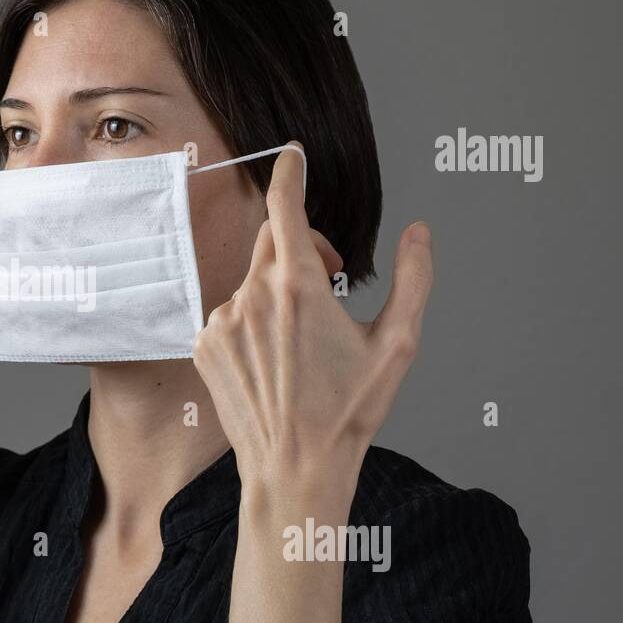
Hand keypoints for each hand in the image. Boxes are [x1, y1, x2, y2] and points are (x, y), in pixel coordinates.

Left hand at [192, 142, 433, 514]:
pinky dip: (250, 321)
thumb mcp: (397, 344)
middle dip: (301, 245)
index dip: (289, 173)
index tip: (291, 154)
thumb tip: (418, 232)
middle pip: (272, 240)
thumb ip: (412, 278)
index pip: (285, 206)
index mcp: (297, 286)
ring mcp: (221, 321)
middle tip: (327, 281)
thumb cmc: (348, 412)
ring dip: (275, 292)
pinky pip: (228, 313)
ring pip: (251, 280)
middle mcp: (251, 296)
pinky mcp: (203, 345)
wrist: (294, 468)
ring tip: (300, 341)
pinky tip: (272, 360)